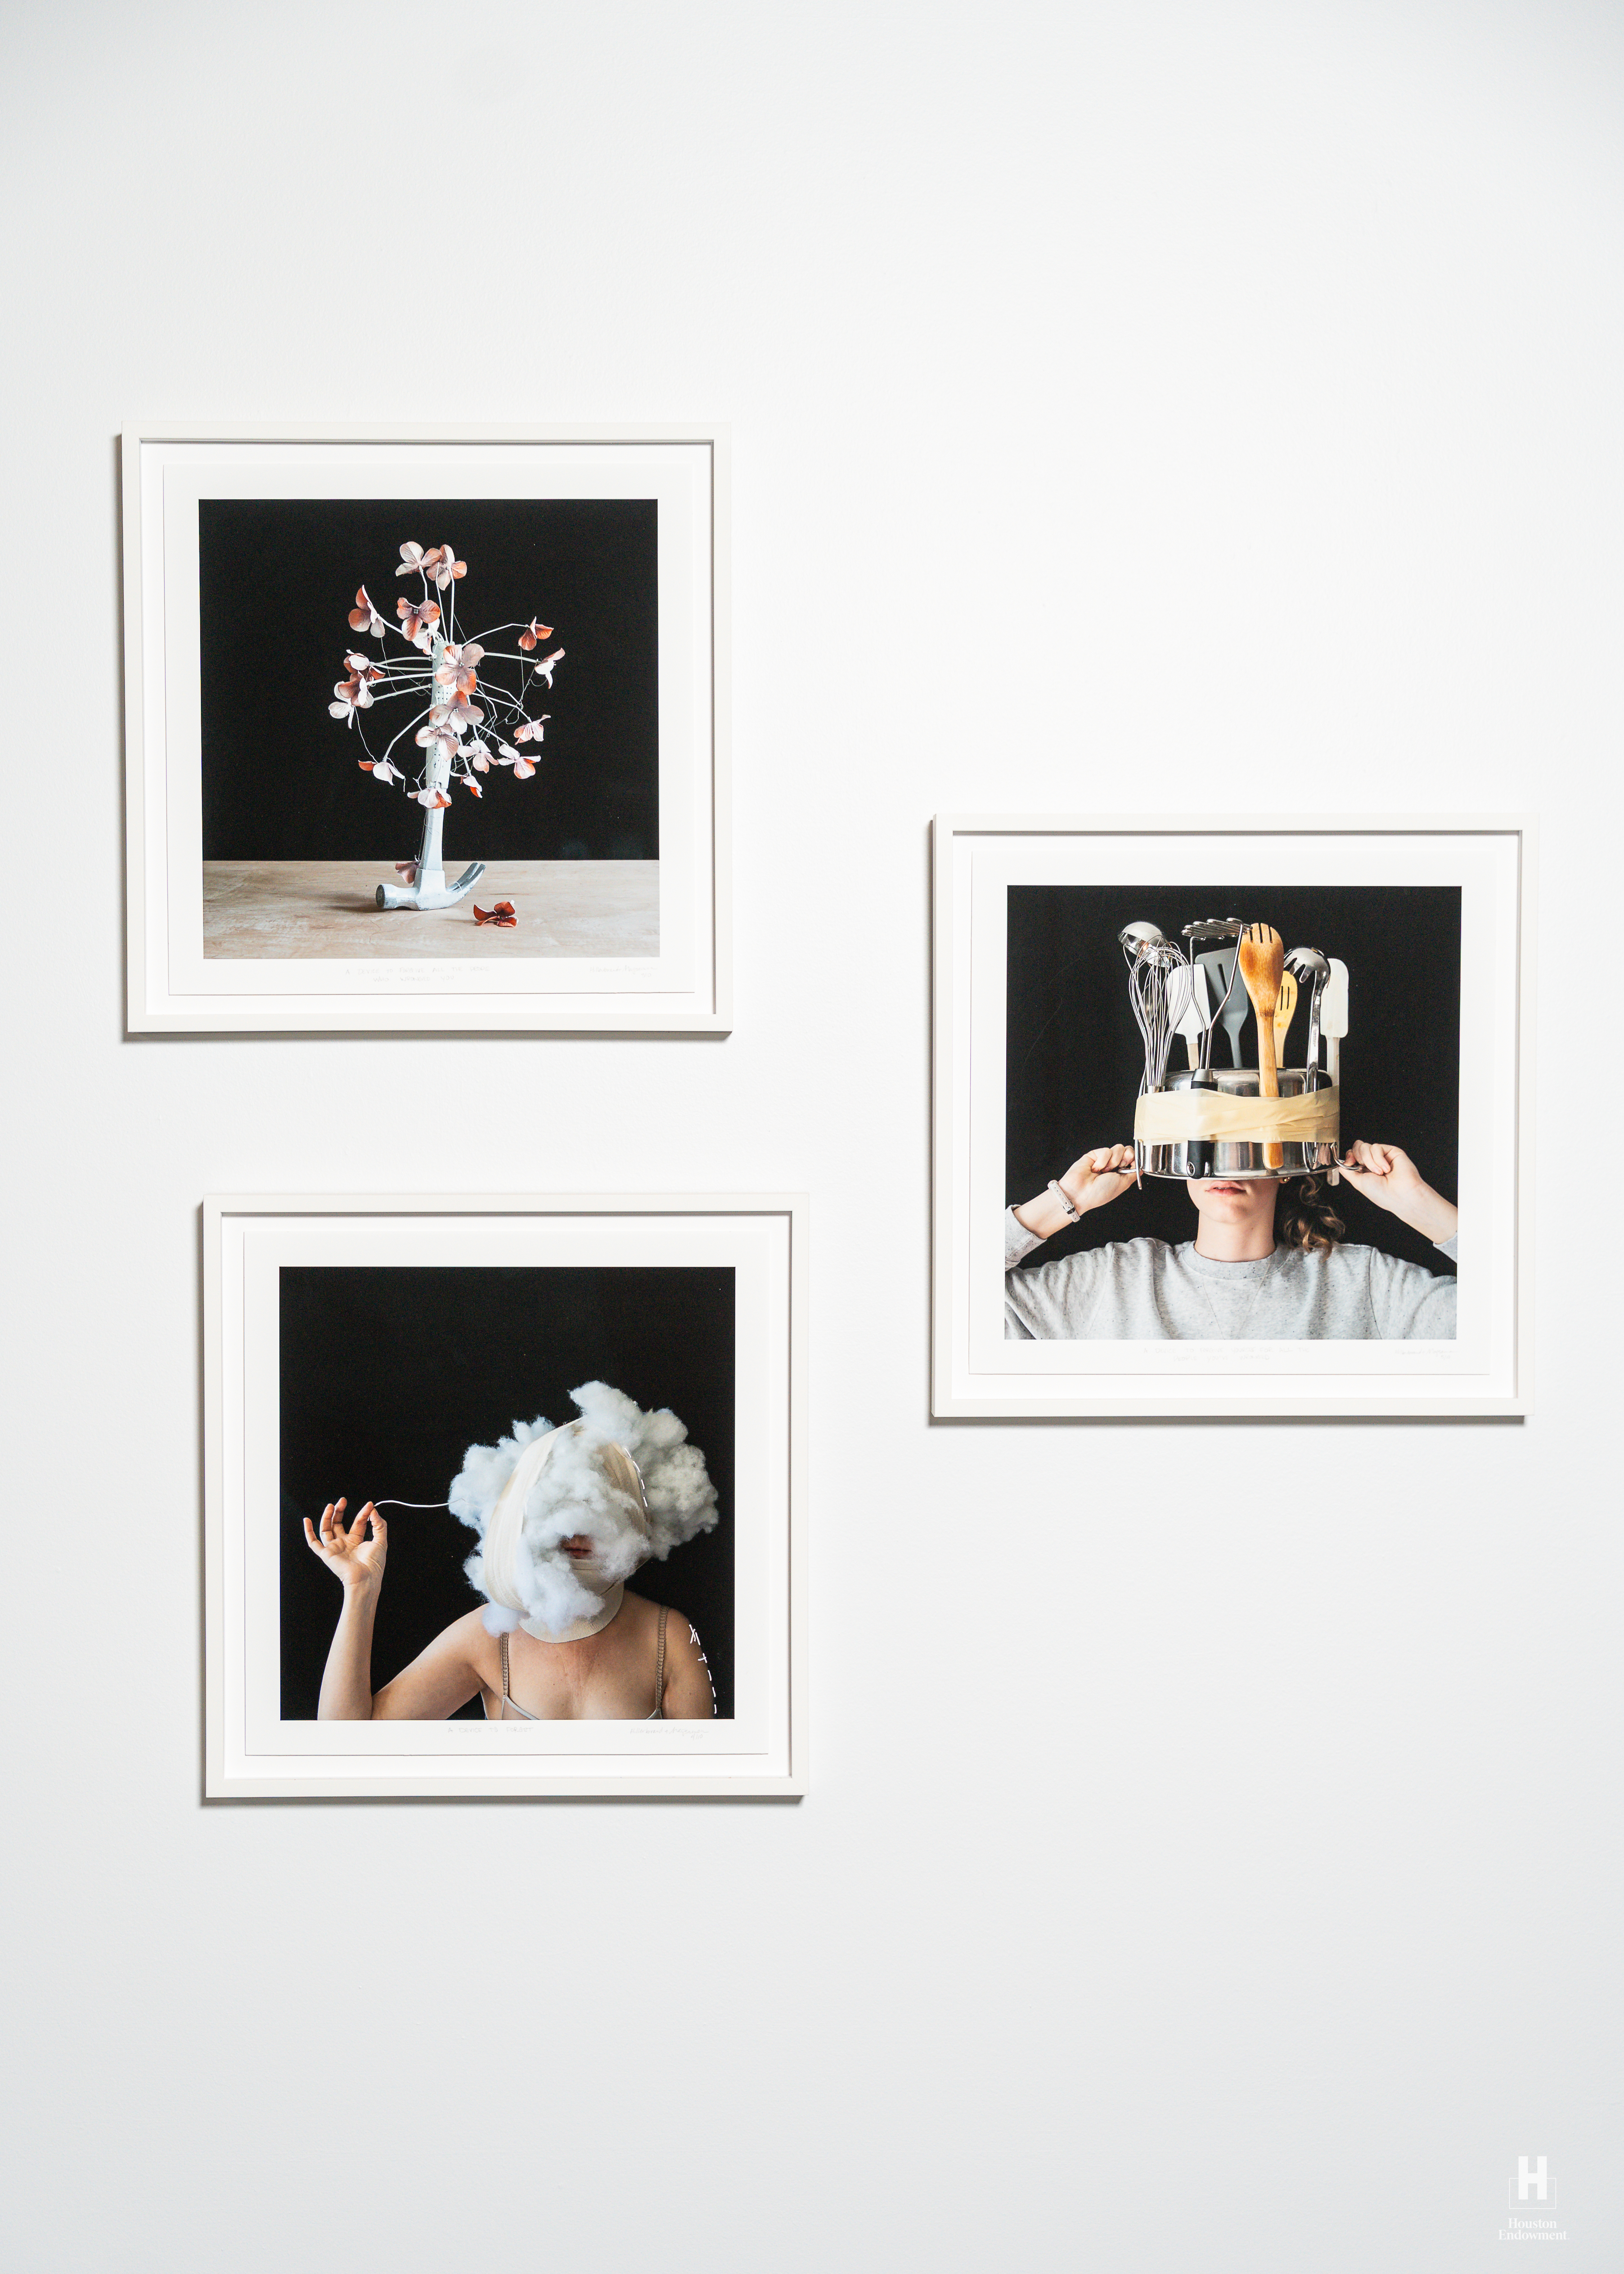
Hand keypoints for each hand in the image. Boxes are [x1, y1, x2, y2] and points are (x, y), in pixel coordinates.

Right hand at [303, 1499, 387, 1591]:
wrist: (366, 1578)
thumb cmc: (374, 1564)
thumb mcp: (381, 1540)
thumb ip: (379, 1524)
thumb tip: (373, 1510)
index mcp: (357, 1541)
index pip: (358, 1522)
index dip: (363, 1513)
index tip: (369, 1505)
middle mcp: (344, 1543)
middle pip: (338, 1523)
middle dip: (340, 1511)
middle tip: (342, 1500)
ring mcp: (334, 1548)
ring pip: (326, 1529)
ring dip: (326, 1517)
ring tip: (331, 1506)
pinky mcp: (326, 1554)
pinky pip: (313, 1543)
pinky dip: (308, 1532)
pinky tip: (306, 1520)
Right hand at [1013, 1144, 1135, 1239]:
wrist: (1081, 1192)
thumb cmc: (1100, 1193)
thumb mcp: (1124, 1184)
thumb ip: (1134, 1173)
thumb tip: (1142, 1166)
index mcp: (1121, 1173)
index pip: (1133, 1158)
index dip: (1135, 1159)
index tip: (1132, 1165)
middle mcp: (1114, 1166)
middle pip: (1128, 1150)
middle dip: (1126, 1158)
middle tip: (1118, 1168)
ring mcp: (1104, 1160)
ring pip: (1118, 1148)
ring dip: (1113, 1161)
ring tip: (1104, 1171)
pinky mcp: (1094, 1154)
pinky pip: (1106, 1150)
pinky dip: (1102, 1161)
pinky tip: (1095, 1169)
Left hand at [1338, 1142, 1457, 1245]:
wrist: (1400, 1194)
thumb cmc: (1382, 1193)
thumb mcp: (1357, 1182)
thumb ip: (1346, 1170)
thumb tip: (1342, 1161)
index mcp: (1364, 1170)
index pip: (1352, 1154)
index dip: (1349, 1156)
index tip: (1350, 1163)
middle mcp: (1373, 1162)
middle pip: (1357, 1147)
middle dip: (1358, 1157)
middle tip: (1366, 1169)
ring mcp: (1382, 1156)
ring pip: (1365, 1146)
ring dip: (1370, 1161)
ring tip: (1379, 1173)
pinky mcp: (1391, 1151)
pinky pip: (1376, 1147)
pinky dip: (1378, 1159)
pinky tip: (1386, 1169)